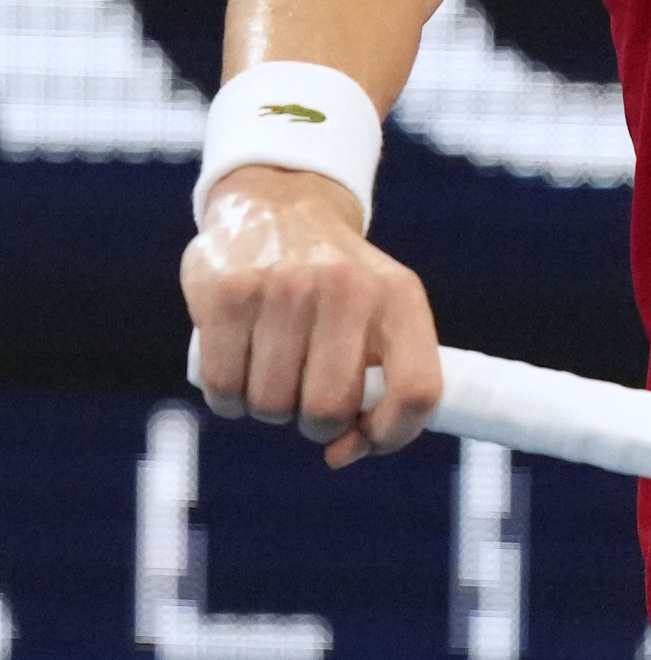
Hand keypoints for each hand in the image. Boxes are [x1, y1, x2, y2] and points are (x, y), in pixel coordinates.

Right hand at [180, 166, 441, 466]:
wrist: (279, 205)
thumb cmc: (336, 285)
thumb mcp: (379, 315)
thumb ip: (378, 389)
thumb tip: (341, 453)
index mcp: (398, 296)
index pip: (417, 390)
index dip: (391, 435)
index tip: (359, 438)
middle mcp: (346, 286)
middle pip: (329, 409)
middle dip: (313, 422)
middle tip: (304, 393)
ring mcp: (284, 285)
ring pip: (271, 405)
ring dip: (267, 406)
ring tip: (272, 366)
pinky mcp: (227, 291)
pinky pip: (223, 387)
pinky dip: (227, 395)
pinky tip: (237, 362)